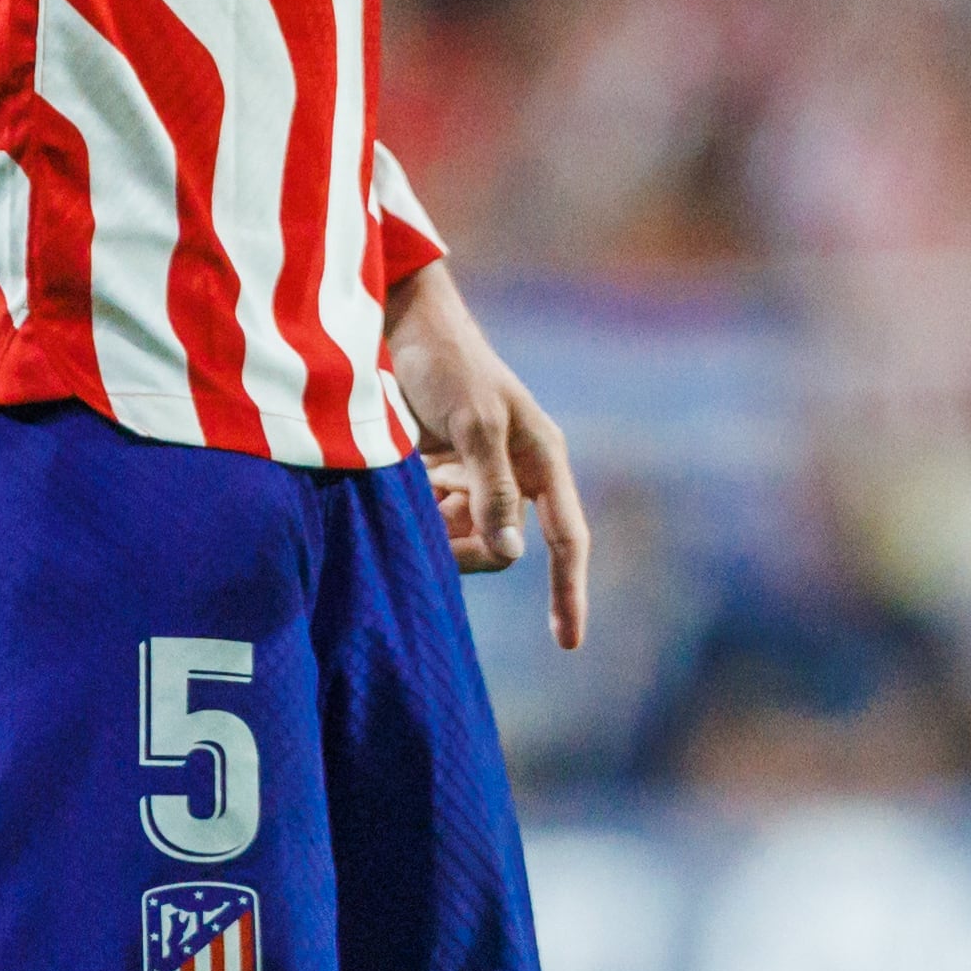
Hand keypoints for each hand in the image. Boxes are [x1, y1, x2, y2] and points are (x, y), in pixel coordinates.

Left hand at [382, 262, 589, 648]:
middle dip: (464, 545)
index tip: (569, 643)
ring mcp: (478, 478)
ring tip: (412, 480)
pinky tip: (404, 475)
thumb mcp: (475, 422)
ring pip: (463, 539)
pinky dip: (417, 514)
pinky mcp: (443, 477)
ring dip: (434, 528)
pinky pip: (436, 522)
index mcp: (542, 459)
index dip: (569, 592)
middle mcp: (516, 474)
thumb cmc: (449, 365)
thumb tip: (512, 555)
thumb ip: (493, 487)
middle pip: (499, 546)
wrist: (401, 327)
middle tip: (428, 508)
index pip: (566, 538)